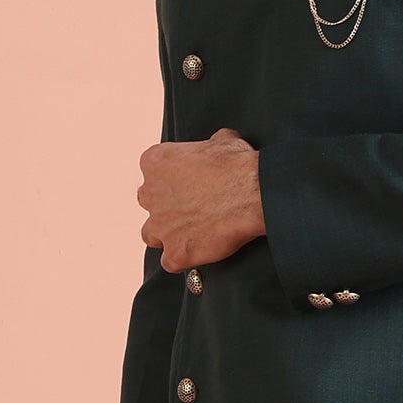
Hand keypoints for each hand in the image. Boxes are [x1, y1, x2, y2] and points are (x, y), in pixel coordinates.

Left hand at [139, 127, 263, 272]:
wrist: (253, 194)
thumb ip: (211, 143)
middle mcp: (150, 193)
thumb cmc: (238, 165)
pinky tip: (200, 252)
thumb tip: (219, 141)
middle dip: (166, 207)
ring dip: (167, 235)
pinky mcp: (174, 252)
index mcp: (155, 162)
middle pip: (148, 203)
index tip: (189, 185)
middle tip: (192, 209)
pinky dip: (183, 259)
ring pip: (151, 234)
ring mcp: (160, 226)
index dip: (171, 181)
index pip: (152, 173)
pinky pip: (170, 262)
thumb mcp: (224, 141)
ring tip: (192, 234)